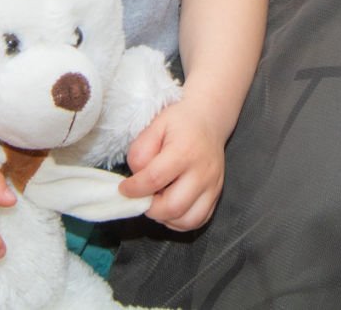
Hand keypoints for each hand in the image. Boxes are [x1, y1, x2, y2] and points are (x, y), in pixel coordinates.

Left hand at [118, 97, 225, 230]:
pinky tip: (170, 206)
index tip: (124, 188)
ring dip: (165, 217)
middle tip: (142, 197)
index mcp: (185, 152)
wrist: (209, 120)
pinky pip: (198, 220)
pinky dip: (180, 221)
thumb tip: (137, 179)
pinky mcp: (216, 195)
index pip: (154, 180)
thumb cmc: (179, 123)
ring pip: (187, 220)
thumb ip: (140, 151)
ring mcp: (212, 186)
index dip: (134, 189)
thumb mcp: (154, 126)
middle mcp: (202, 172)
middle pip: (173, 207)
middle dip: (150, 208)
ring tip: (157, 201)